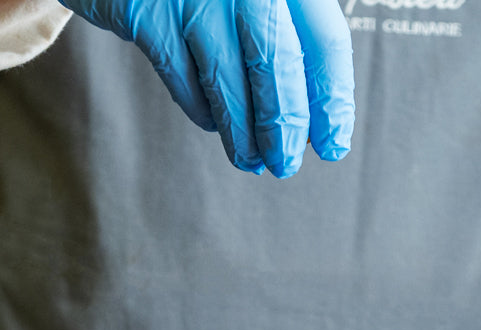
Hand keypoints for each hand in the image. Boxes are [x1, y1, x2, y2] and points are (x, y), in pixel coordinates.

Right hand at [59, 0, 353, 176]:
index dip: (331, 99)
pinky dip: (201, 107)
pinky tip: (213, 122)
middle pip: (278, 62)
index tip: (333, 143)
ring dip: (242, 132)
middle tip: (285, 164)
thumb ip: (290, 24)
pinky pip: (181, 75)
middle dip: (284, 125)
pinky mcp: (147, 12)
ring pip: (227, 77)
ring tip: (252, 160)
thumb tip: (316, 108)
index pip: (324, 38)